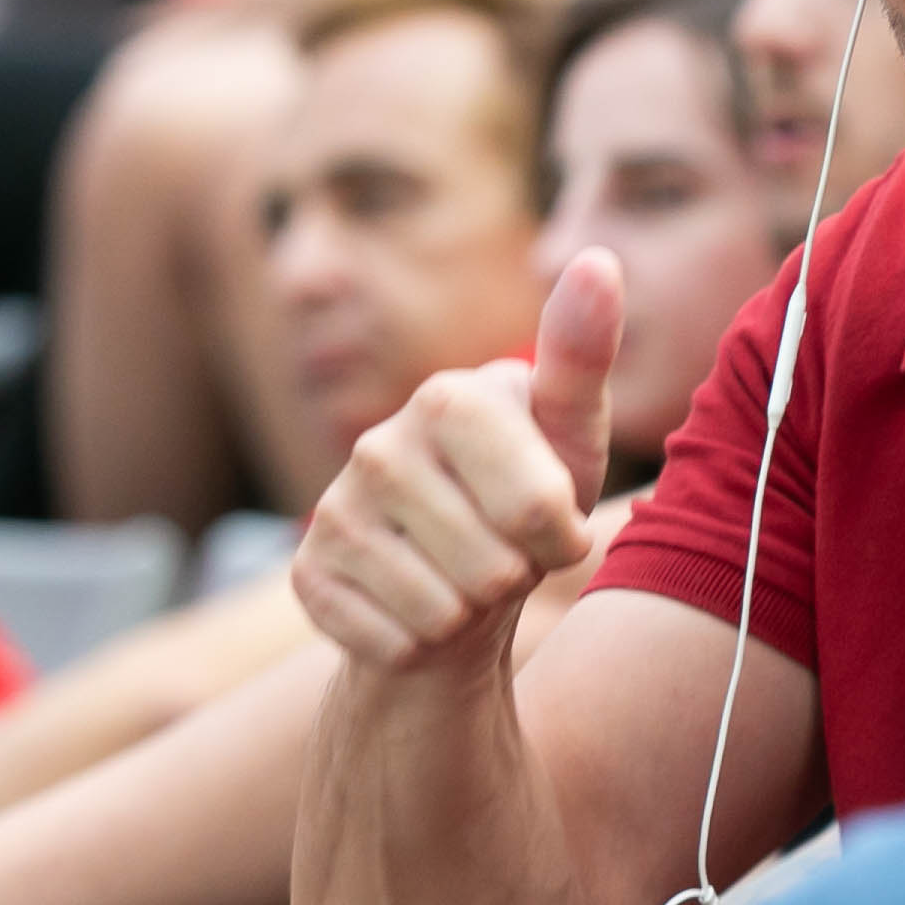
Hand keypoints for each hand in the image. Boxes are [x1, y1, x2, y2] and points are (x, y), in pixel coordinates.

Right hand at [293, 253, 619, 675]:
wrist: (455, 583)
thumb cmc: (528, 497)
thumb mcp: (570, 431)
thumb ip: (583, 353)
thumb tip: (596, 259)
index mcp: (448, 397)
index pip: (538, 507)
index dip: (561, 537)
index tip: (554, 523)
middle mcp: (378, 445)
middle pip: (493, 567)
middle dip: (514, 577)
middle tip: (502, 554)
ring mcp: (334, 510)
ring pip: (443, 611)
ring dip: (471, 614)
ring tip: (463, 578)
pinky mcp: (307, 576)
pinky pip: (396, 645)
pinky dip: (424, 645)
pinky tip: (417, 610)